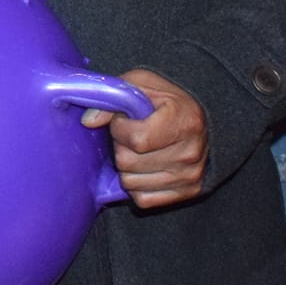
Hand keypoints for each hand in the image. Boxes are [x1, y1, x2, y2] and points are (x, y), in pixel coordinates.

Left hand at [80, 68, 207, 208]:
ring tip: (137, 151)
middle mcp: (191, 152)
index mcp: (184, 121)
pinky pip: (143, 199)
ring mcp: (190, 176)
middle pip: (128, 162)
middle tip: (130, 136)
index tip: (123, 120)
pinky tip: (142, 168)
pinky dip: (136, 185)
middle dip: (120, 147)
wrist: (197, 121)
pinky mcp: (187, 192)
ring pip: (131, 183)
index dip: (119, 129)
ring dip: (126, 167)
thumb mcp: (141, 84)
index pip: (137, 140)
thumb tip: (89, 121)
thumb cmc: (166, 100)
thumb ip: (114, 97)